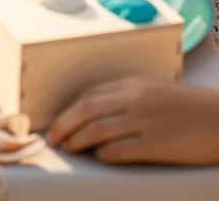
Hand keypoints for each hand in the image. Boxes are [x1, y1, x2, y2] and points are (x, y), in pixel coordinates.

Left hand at [48, 78, 218, 163]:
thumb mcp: (154, 92)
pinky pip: (120, 150)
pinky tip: (99, 157)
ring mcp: (146, 121)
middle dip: (64, 124)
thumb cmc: (188, 107)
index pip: (90, 94)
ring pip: (97, 129)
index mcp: (133, 84)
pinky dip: (104, 154)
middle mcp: (135, 98)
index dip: (69, 109)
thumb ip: (126, 97)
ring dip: (77, 140)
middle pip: (86, 109)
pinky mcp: (157, 144)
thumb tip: (95, 112)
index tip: (58, 121)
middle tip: (52, 137)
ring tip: (69, 148)